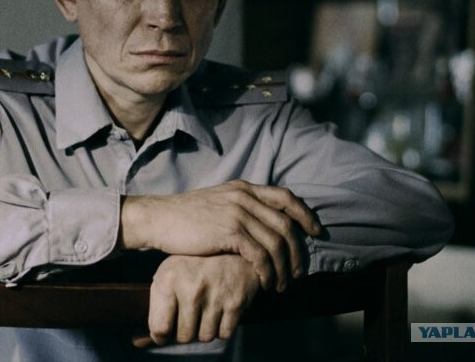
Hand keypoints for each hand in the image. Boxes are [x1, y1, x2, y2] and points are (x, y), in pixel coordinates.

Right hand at [120, 180, 319, 290]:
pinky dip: (268, 272)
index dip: (305, 215)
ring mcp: (238, 213)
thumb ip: (240, 206)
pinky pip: (260, 255)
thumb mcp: (217, 201)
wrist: (159, 218)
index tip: (315, 232)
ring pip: (277, 243)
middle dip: (298, 252)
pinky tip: (265, 283)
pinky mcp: (230, 231)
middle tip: (299, 272)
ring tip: (282, 285)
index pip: (286, 197)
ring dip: (284, 268)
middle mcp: (245, 197)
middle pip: (286, 225)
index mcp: (244, 188)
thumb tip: (262, 222)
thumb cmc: (185, 216)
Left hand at [132, 254, 260, 346]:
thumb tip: (137, 342)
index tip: (164, 333)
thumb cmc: (195, 265)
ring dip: (205, 329)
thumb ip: (156, 309)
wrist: (233, 249)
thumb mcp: (169, 277)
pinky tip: (219, 311)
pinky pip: (224, 333)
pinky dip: (222, 328)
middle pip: (184, 336)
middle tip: (189, 317)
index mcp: (169, 279)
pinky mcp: (235, 302)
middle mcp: (191, 287)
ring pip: (205, 337)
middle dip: (186, 331)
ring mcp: (214, 295)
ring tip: (205, 311)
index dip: (161, 337)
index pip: (159, 328)